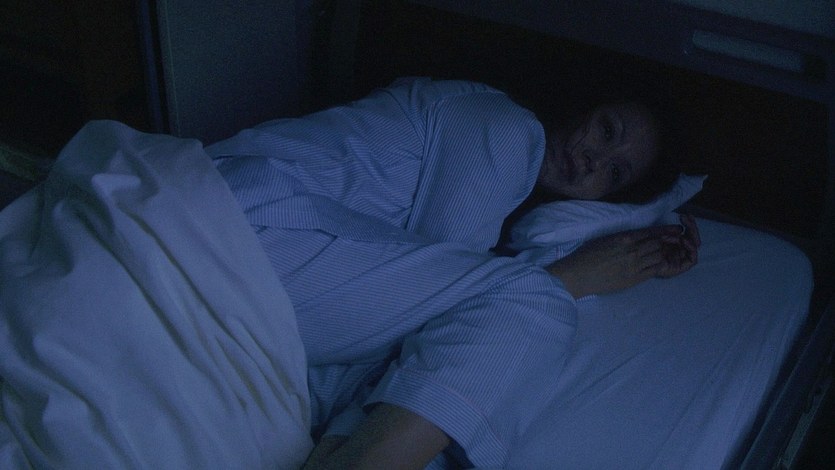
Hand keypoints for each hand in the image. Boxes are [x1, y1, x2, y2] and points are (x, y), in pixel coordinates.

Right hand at [547, 214, 699, 297]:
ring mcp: (635, 264)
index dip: (665, 231)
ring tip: (666, 254)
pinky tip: (660, 265)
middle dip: (665, 243)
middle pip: (657, 243)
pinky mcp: (634, 278)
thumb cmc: (585, 255)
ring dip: (662, 254)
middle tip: (673, 243)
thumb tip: (630, 238)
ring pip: (658, 256)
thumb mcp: (604, 240)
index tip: (675, 230)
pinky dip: (659, 266)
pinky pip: (653, 270)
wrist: (578, 275)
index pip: (651, 232)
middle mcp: (633, 249)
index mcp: (624, 237)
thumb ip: (620, 238)